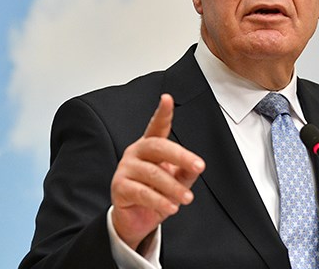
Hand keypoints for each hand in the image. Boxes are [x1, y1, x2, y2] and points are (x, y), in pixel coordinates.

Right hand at [110, 93, 204, 248]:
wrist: (137, 218)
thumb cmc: (156, 193)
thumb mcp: (177, 180)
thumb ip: (186, 171)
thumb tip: (197, 166)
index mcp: (151, 146)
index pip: (157, 126)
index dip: (162, 113)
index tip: (167, 99)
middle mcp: (137, 152)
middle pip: (158, 147)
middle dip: (181, 156)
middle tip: (198, 166)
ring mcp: (126, 168)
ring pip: (153, 173)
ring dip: (173, 187)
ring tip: (187, 198)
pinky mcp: (120, 186)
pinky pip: (142, 192)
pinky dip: (159, 201)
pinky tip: (171, 207)